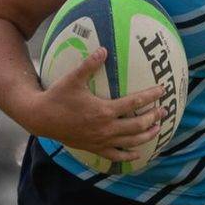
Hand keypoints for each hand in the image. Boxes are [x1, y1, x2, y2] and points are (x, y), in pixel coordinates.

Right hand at [32, 47, 162, 161]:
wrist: (41, 118)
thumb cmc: (57, 97)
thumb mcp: (73, 79)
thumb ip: (89, 64)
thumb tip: (103, 49)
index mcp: (104, 110)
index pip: (134, 102)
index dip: (150, 96)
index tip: (162, 90)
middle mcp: (106, 128)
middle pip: (137, 125)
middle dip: (153, 117)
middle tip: (164, 111)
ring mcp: (101, 140)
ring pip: (130, 141)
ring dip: (146, 136)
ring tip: (157, 129)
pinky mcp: (94, 148)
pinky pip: (115, 155)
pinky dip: (128, 155)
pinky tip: (137, 154)